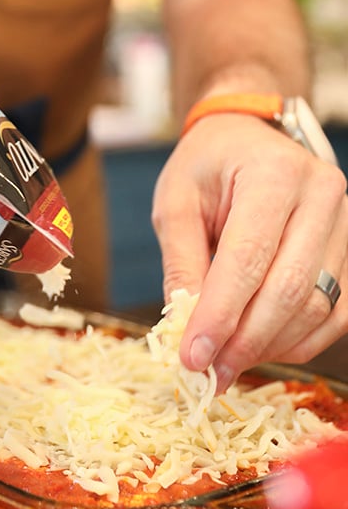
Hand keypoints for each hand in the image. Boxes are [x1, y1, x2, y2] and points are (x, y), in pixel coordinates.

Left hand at [152, 113, 347, 390]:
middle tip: (209, 370)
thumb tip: (185, 327)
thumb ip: (182, 260)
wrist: (247, 138)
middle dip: (246, 340)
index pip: (249, 257)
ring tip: (227, 361)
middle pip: (290, 288)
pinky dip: (298, 341)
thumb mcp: (177, 200)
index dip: (221, 314)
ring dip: (270, 345)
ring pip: (316, 307)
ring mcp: (346, 223)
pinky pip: (336, 313)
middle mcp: (321, 195)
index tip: (193, 355)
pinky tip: (261, 347)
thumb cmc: (208, 165)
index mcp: (273, 172)